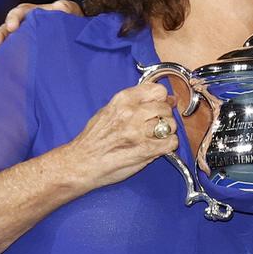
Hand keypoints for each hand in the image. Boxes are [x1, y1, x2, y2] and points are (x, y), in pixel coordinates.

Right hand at [0, 0, 82, 59]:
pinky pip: (6, 53)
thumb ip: (66, 9)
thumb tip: (59, 7)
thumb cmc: (72, 21)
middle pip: (7, 27)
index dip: (15, 18)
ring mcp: (20, 39)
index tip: (13, 27)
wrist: (77, 36)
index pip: (21, 12)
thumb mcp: (71, 13)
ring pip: (3, 41)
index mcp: (34, 13)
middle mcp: (23, 25)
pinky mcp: (20, 51)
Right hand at [64, 83, 178, 191]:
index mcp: (123, 100)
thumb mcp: (108, 110)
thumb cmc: (93, 139)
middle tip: (156, 124)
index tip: (159, 105)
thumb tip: (160, 98)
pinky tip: (157, 147)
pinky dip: (168, 145)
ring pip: (170, 124)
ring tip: (155, 137)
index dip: (161, 99)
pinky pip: (171, 142)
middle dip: (164, 116)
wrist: (81, 163)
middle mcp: (132, 113)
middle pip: (165, 107)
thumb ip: (133, 103)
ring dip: (166, 131)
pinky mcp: (146, 150)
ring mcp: (139, 132)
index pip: (157, 90)